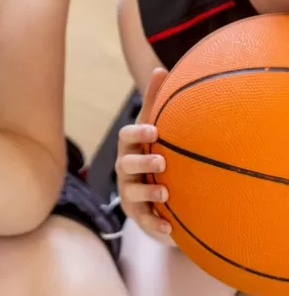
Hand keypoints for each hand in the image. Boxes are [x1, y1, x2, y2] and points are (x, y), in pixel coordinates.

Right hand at [115, 67, 173, 241]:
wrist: (152, 193)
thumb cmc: (152, 153)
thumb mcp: (154, 129)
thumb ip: (156, 100)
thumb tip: (161, 67)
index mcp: (130, 148)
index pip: (126, 137)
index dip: (137, 133)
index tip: (154, 131)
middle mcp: (125, 170)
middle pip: (125, 165)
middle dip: (141, 163)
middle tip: (162, 162)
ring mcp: (130, 194)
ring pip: (131, 193)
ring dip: (147, 193)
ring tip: (165, 194)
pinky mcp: (139, 217)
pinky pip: (144, 222)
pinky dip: (155, 225)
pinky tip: (170, 228)